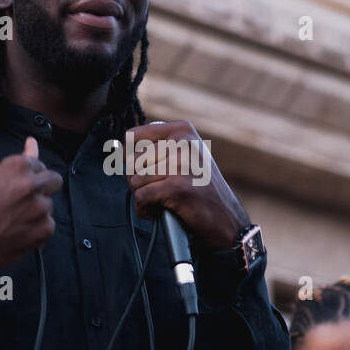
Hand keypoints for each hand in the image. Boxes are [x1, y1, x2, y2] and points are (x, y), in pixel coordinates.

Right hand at [0, 136, 62, 282]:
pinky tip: (19, 232)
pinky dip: (37, 229)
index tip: (17, 186)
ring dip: (37, 211)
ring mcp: (41, 207)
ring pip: (49, 205)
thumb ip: (19, 162)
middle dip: (43, 188)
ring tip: (14, 220)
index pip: (38, 164)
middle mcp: (32, 184)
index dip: (28, 176)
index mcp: (18, 166)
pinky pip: (48, 224)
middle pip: (54, 180)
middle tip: (24, 201)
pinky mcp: (45, 229)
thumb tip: (33, 143)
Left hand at [124, 120, 247, 250]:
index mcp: (182, 130)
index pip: (133, 136)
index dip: (131, 158)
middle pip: (132, 162)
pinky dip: (145, 210)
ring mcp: (180, 164)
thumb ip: (158, 146)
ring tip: (161, 201)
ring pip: (134, 180)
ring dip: (142, 197)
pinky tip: (159, 212)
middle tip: (157, 190)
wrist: (226, 219)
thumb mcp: (186, 155)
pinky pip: (141, 197)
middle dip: (138, 181)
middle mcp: (182, 142)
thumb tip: (123, 146)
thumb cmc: (201, 188)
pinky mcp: (176, 187)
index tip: (143, 170)